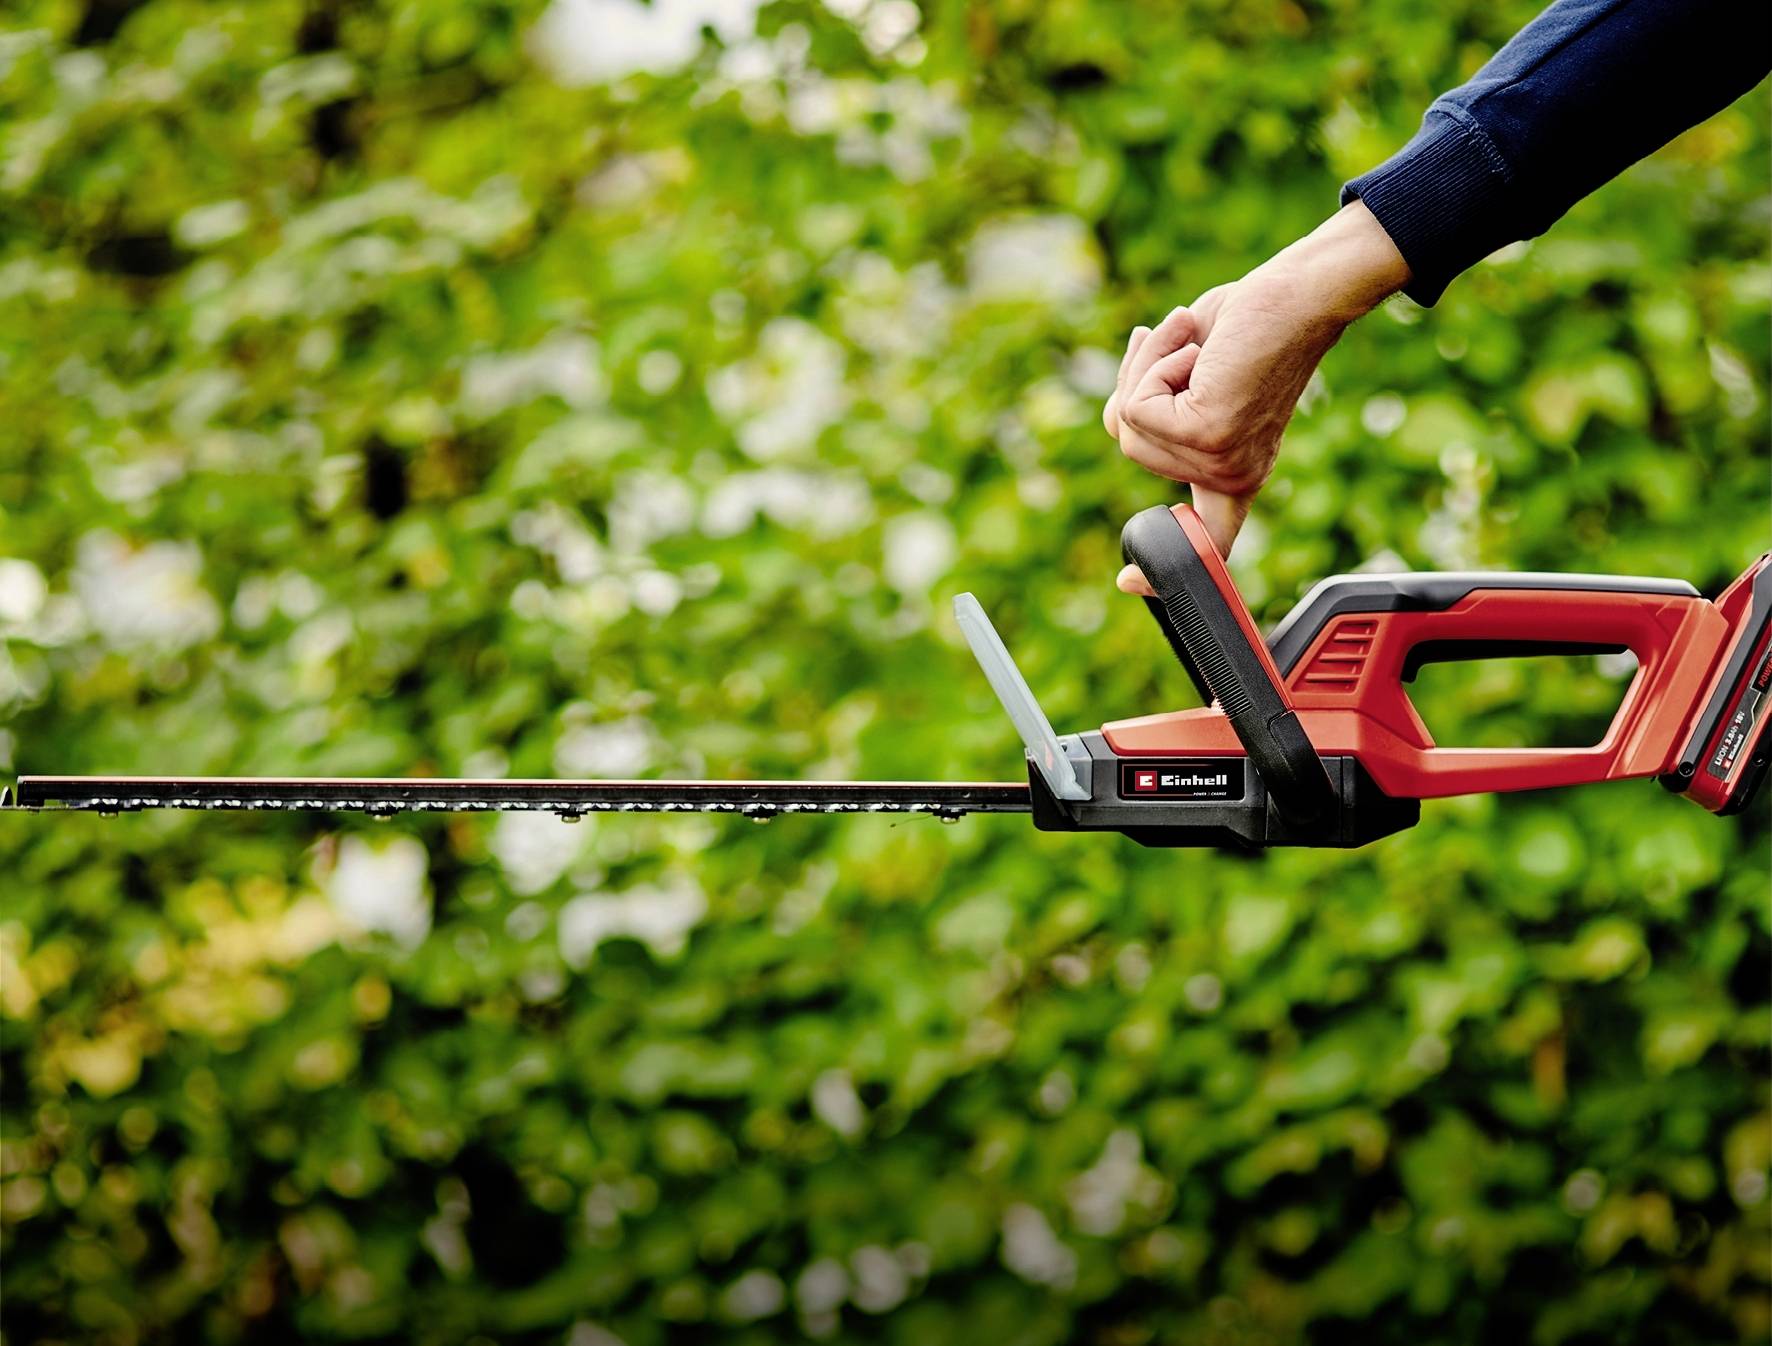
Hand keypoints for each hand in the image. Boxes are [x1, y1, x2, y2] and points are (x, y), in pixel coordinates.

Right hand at [1104, 200, 1408, 591]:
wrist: (1299, 294)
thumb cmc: (1253, 323)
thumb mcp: (1194, 375)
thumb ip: (1161, 409)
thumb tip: (1125, 413)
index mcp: (1235, 471)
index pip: (1208, 541)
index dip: (1164, 568)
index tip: (1128, 583)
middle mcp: (1230, 477)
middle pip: (1131, 446)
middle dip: (1137, 385)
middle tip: (1184, 347)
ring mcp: (1218, 461)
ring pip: (1127, 425)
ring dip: (1146, 367)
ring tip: (1195, 344)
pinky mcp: (1206, 435)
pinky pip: (1136, 405)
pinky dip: (1152, 363)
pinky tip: (1196, 348)